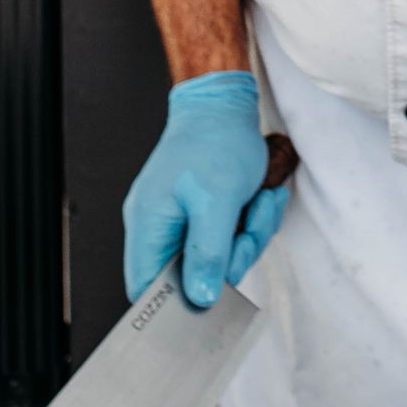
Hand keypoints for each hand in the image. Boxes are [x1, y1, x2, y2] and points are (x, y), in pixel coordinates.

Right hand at [122, 70, 288, 306]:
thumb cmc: (215, 141)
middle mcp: (159, 227)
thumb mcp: (218, 202)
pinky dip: (252, 220)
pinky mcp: (204, 212)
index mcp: (148, 226)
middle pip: (193, 276)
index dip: (176, 305)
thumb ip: (207, 254)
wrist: (226, 101)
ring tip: (259, 201)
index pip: (146, 289)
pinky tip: (261, 196)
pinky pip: (230, 236)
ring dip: (250, 233)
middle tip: (248, 229)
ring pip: (220, 257)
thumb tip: (201, 299)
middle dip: (233, 255)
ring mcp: (182, 219)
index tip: (213, 302)